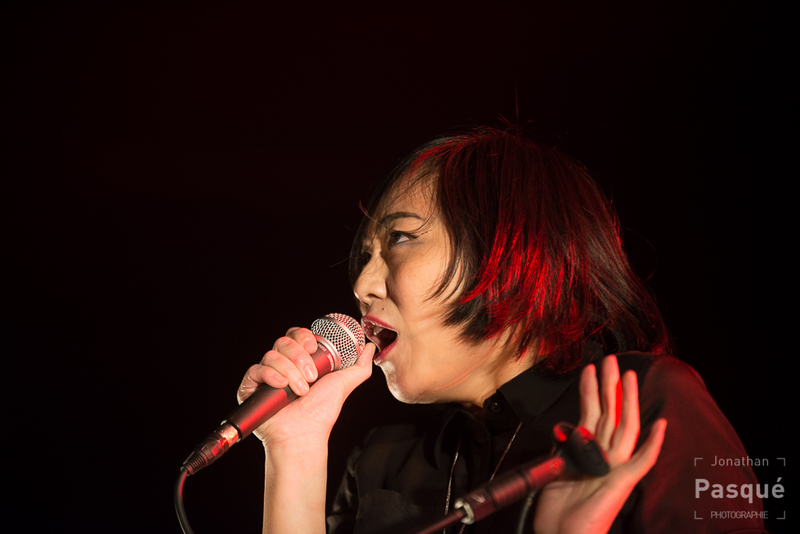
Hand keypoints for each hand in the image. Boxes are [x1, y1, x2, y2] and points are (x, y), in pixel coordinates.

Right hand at [237, 327, 373, 448]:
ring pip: (271, 355)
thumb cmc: (321, 413)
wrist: (305, 436)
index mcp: (299, 360)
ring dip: (290, 371)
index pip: (296, 335)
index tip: (314, 347)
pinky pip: (255, 369)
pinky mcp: (250, 388)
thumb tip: (370, 348)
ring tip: (301, 390)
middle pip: (283, 341)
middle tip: (312, 376)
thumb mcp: (344, 384)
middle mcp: (281, 365)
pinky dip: (270, 375)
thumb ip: (359, 366)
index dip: (304, 336)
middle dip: (300, 356)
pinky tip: (282, 386)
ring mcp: (265, 376)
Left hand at [533, 355, 666, 533]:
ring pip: (625, 428)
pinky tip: (660, 425)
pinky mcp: (622, 484)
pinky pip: (641, 462)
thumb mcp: (555, 470)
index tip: (590, 369)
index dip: (590, 391)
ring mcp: (616, 469)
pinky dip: (652, 444)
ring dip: (626, 400)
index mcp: (590, 453)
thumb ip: (564, 449)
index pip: (593, 414)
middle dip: (609, 385)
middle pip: (611, 413)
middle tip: (609, 359)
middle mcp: (605, 457)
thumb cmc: (557, 512)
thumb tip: (564, 430)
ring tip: (626, 375)